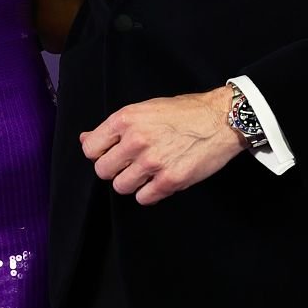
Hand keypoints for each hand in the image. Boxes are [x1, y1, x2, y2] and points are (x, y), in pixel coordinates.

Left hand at [80, 86, 244, 204]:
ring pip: (121, 187)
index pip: (91, 149)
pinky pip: (143, 198)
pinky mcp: (170, 180)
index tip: (112, 154)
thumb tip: (85, 139)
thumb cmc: (185, 112)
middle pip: (103, 171)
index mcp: (126, 119)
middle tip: (130, 164)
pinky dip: (149, 193)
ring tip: (147, 173)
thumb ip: (115, 127)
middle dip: (114, 170)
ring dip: (132, 183)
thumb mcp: (145, 109)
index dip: (100, 154)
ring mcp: (153, 162)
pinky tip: (159, 181)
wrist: (222, 119)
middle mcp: (136, 140)